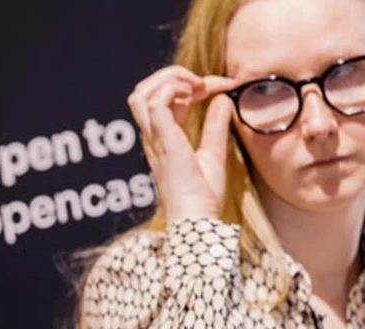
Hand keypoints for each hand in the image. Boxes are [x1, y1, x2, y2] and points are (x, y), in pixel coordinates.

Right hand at [127, 65, 236, 222]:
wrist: (196, 217)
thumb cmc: (202, 197)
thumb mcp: (214, 154)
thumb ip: (215, 127)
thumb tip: (223, 100)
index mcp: (161, 140)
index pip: (163, 100)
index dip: (191, 85)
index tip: (222, 86)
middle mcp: (152, 137)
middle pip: (142, 92)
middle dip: (173, 76)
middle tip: (205, 84)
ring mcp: (154, 138)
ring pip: (141, 92)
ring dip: (170, 79)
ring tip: (196, 86)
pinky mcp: (162, 139)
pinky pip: (156, 100)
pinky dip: (174, 88)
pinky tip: (195, 93)